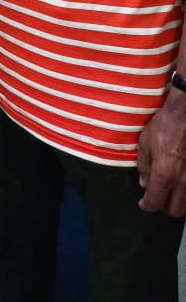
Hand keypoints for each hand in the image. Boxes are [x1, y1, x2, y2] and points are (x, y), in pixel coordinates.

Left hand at [136, 90, 185, 214]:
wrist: (185, 116)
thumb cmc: (164, 126)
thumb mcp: (145, 143)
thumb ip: (144, 166)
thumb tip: (144, 183)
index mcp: (164, 174)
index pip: (155, 201)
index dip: (147, 205)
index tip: (143, 203)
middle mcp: (182, 181)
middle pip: (174, 210)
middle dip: (163, 206)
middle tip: (157, 196)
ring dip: (177, 201)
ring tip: (169, 191)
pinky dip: (185, 192)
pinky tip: (180, 183)